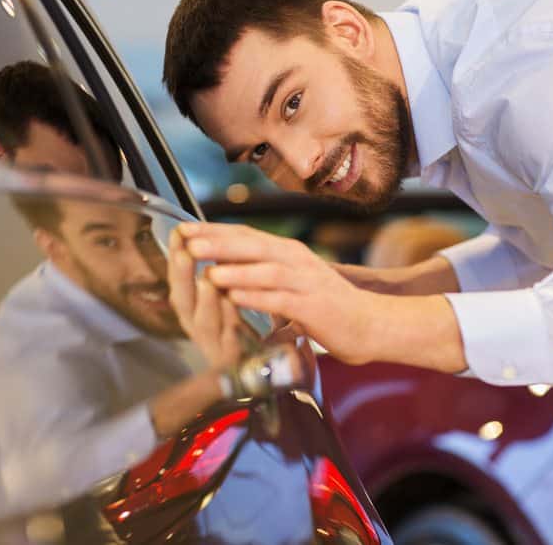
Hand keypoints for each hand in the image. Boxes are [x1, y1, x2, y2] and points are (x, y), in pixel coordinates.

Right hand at [167, 228, 242, 369]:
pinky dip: (231, 322)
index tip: (178, 232)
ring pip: (204, 323)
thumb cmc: (246, 327)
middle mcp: (198, 328)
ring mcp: (215, 346)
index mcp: (194, 309)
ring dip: (206, 300)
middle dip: (182, 276)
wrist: (270, 364)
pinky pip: (231, 341)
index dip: (176, 257)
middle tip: (184, 253)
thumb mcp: (226, 295)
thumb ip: (215, 271)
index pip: (180, 279)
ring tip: (207, 279)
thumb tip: (202, 234)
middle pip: (183, 302)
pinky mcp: (235, 361)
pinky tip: (233, 304)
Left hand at [178, 222, 381, 364]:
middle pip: (253, 246)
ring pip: (267, 271)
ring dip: (236, 271)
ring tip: (208, 271)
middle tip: (188, 241)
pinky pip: (282, 299)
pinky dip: (257, 298)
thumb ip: (263, 270)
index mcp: (287, 252)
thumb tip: (224, 263)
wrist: (369, 323)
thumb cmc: (325, 304)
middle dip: (219, 244)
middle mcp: (296, 260)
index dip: (214, 231)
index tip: (183, 229)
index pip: (245, 235)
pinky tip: (236, 299)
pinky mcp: (314, 307)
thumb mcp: (291, 279)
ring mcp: (306, 282)